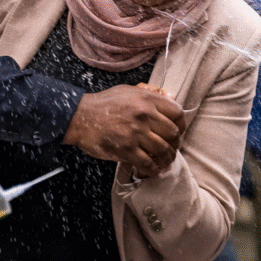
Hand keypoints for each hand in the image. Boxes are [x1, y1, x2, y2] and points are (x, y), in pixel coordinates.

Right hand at [63, 84, 184, 170]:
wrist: (80, 116)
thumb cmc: (103, 103)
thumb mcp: (128, 90)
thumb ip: (150, 92)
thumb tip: (171, 96)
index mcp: (147, 100)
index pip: (177, 113)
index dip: (181, 125)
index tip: (178, 132)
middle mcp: (145, 116)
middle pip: (173, 134)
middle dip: (175, 145)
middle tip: (172, 149)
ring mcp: (136, 133)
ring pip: (162, 150)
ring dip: (166, 159)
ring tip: (164, 162)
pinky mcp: (126, 149)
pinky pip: (147, 163)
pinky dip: (153, 170)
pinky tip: (152, 171)